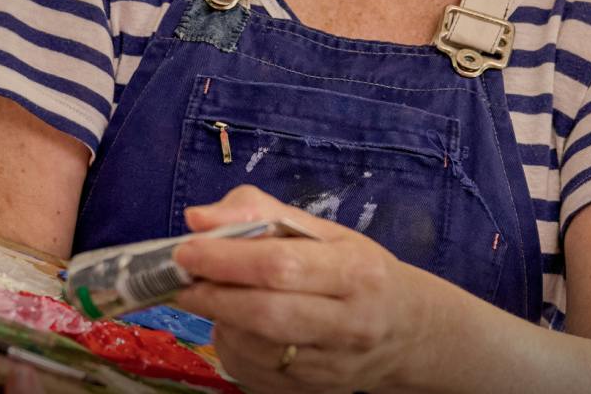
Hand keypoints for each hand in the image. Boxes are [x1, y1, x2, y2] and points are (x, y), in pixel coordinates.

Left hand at [172, 185, 449, 392]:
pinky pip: (252, 371)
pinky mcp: (311, 391)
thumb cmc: (359, 272)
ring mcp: (331, 366)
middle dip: (213, 295)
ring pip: (254, 346)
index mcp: (358, 273)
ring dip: (219, 320)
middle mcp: (350, 324)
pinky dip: (230, 344)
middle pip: (265, 313)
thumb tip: (198, 217)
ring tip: (212, 297)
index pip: (281, 266)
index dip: (225, 259)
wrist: (406, 333)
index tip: (186, 250)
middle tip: (183, 280)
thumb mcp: (324, 232)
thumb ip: (261, 214)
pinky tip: (234, 325)